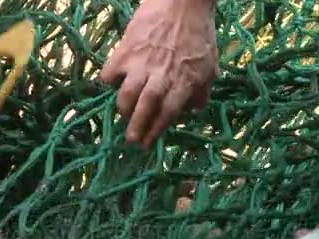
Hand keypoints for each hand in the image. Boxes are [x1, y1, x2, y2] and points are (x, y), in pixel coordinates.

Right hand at [101, 0, 217, 148]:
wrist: (181, 1)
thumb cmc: (198, 32)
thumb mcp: (210, 64)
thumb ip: (202, 89)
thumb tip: (195, 109)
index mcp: (184, 81)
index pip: (168, 113)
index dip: (156, 131)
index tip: (148, 143)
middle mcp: (161, 76)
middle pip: (146, 108)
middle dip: (136, 127)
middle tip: (131, 140)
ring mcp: (141, 63)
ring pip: (126, 95)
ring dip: (123, 108)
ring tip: (124, 114)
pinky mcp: (125, 50)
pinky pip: (110, 73)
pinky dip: (109, 81)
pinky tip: (113, 82)